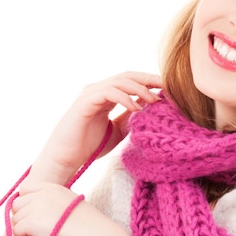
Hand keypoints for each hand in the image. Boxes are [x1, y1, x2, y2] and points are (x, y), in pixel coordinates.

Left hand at [11, 183, 94, 235]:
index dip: (26, 202)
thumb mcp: (71, 204)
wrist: (93, 235)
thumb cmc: (88, 225)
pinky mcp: (31, 221)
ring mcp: (35, 207)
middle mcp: (42, 194)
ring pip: (15, 218)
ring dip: (23, 229)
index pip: (26, 188)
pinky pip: (16, 231)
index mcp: (53, 188)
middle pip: (17, 204)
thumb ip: (54, 203)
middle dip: (22, 217)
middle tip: (35, 229)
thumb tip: (40, 214)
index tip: (35, 214)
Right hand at [26, 71, 161, 185]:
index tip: (170, 89)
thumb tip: (152, 108)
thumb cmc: (90, 147)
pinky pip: (108, 92)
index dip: (151, 82)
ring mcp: (90, 94)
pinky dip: (124, 97)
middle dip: (150, 79)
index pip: (132, 81)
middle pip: (128, 76)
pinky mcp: (84, 102)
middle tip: (168, 86)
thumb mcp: (119, 131)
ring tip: (155, 99)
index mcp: (107, 95)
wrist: (65, 159)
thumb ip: (132, 118)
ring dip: (140, 88)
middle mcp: (98, 90)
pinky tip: (136, 108)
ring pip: (120, 81)